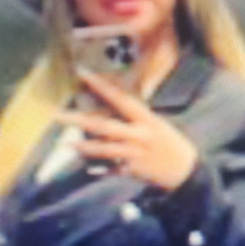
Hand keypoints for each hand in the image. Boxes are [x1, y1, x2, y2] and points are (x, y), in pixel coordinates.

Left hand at [57, 70, 198, 191]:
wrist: (185, 170)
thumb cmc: (169, 142)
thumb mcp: (156, 123)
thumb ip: (135, 117)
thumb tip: (112, 107)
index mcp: (145, 119)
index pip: (120, 99)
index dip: (101, 86)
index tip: (83, 74)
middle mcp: (138, 135)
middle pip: (104, 126)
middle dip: (80, 120)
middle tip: (59, 115)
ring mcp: (135, 155)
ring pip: (105, 150)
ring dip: (85, 147)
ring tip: (67, 144)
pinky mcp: (133, 171)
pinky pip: (112, 170)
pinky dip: (100, 170)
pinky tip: (87, 169)